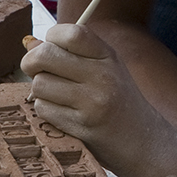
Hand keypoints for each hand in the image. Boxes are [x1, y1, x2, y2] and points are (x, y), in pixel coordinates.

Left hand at [21, 17, 176, 176]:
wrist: (146, 143)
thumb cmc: (120, 103)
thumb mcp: (105, 70)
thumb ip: (71, 54)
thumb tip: (29, 43)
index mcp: (108, 56)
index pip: (70, 33)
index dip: (51, 37)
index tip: (51, 47)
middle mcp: (102, 76)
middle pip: (45, 55)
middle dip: (32, 62)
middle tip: (37, 70)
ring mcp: (92, 102)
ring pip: (39, 84)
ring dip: (40, 91)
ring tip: (58, 96)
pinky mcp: (81, 126)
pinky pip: (44, 109)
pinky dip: (46, 111)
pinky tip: (64, 114)